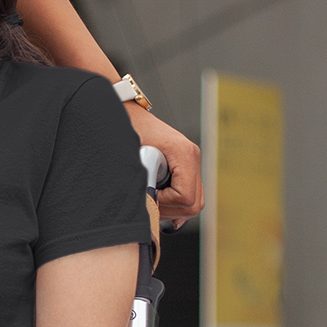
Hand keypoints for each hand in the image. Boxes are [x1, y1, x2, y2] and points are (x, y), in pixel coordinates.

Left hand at [127, 105, 203, 224]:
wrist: (131, 116)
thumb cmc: (131, 131)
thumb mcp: (134, 156)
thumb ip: (142, 180)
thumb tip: (146, 204)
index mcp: (183, 153)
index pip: (185, 196)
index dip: (166, 203)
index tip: (149, 196)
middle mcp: (192, 158)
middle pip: (194, 204)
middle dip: (170, 210)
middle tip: (150, 204)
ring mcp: (192, 163)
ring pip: (195, 202)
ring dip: (173, 209)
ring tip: (153, 201)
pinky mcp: (187, 168)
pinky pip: (192, 195)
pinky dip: (178, 205)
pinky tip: (162, 205)